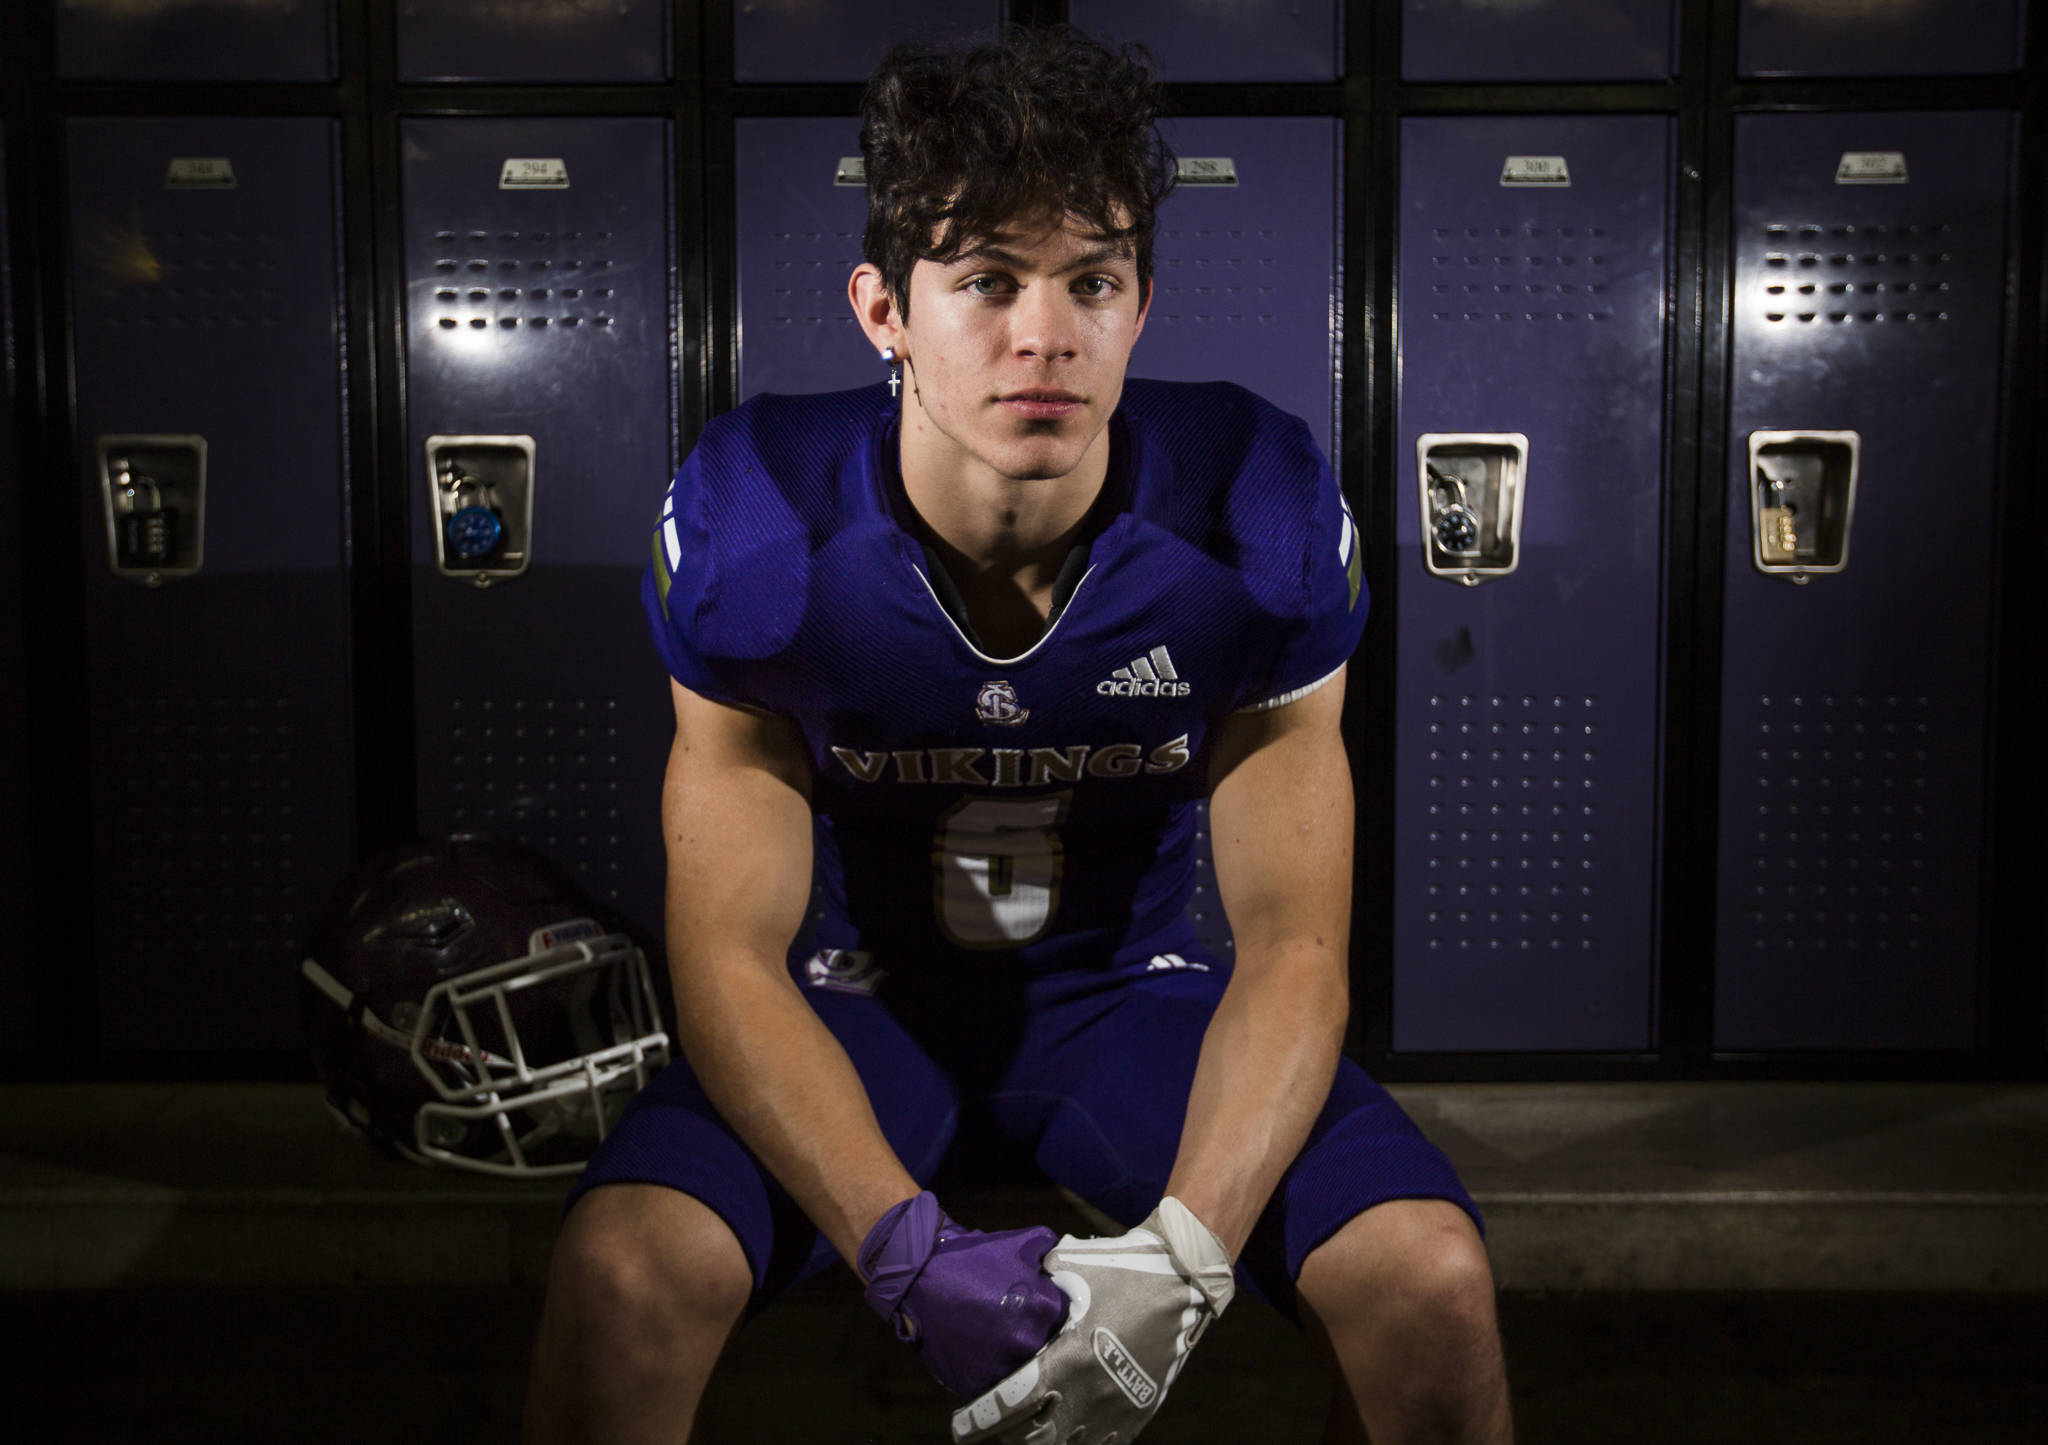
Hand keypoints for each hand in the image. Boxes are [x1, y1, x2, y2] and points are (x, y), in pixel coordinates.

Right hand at [859, 1191, 1069, 1398]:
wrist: (920, 1274)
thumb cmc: (973, 1256)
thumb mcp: (1022, 1243)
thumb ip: (1053, 1254)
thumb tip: (1070, 1263)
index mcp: (1044, 1308)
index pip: (1067, 1319)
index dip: (1056, 1313)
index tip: (1045, 1309)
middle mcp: (1027, 1342)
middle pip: (1048, 1346)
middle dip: (1039, 1335)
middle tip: (1022, 1324)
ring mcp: (1001, 1366)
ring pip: (1024, 1369)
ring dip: (1018, 1358)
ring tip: (1001, 1339)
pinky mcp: (976, 1384)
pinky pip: (996, 1385)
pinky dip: (994, 1372)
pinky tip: (985, 1353)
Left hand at [950, 1197, 1235, 1444]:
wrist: (1182, 1278)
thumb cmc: (1120, 1267)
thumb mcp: (1066, 1267)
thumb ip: (1035, 1287)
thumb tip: (1007, 1290)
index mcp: (1065, 1361)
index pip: (1007, 1406)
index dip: (978, 1422)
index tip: (960, 1426)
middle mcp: (1087, 1394)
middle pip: (1032, 1441)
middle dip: (1006, 1438)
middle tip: (992, 1429)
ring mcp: (1115, 1409)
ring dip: (1042, 1443)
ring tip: (1027, 1432)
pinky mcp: (1139, 1413)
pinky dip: (1080, 1442)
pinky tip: (1068, 1433)